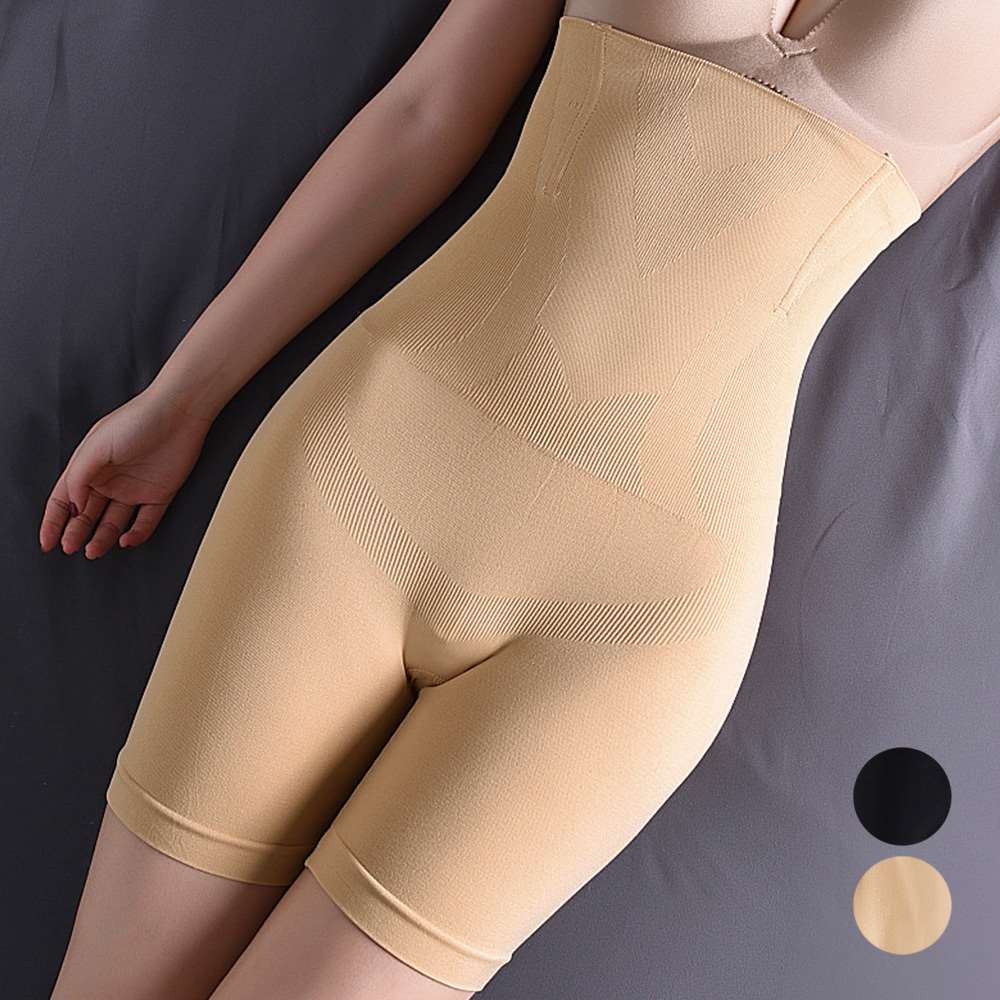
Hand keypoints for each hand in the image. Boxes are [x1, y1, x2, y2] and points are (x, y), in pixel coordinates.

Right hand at [39, 381, 214, 557]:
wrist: (178, 413)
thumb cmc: (136, 422)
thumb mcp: (95, 447)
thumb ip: (79, 477)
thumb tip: (73, 505)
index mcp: (89, 467)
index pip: (65, 500)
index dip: (53, 522)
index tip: (47, 543)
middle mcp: (109, 481)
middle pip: (87, 515)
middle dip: (76, 533)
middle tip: (70, 548)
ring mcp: (134, 489)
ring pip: (113, 522)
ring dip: (102, 538)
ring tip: (94, 551)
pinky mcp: (160, 494)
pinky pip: (146, 522)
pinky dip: (136, 535)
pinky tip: (125, 540)